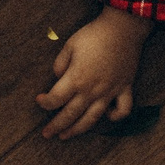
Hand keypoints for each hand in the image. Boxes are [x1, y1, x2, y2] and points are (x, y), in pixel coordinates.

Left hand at [36, 6, 152, 138]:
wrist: (123, 28)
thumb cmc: (94, 34)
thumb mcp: (70, 44)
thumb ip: (60, 63)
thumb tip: (57, 77)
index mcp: (76, 78)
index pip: (55, 99)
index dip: (44, 102)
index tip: (39, 101)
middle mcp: (92, 90)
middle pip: (70, 114)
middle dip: (56, 126)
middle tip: (46, 134)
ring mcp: (109, 92)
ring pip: (92, 118)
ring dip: (78, 130)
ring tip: (67, 136)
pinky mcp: (124, 88)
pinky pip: (123, 109)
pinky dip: (115, 117)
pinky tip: (107, 117)